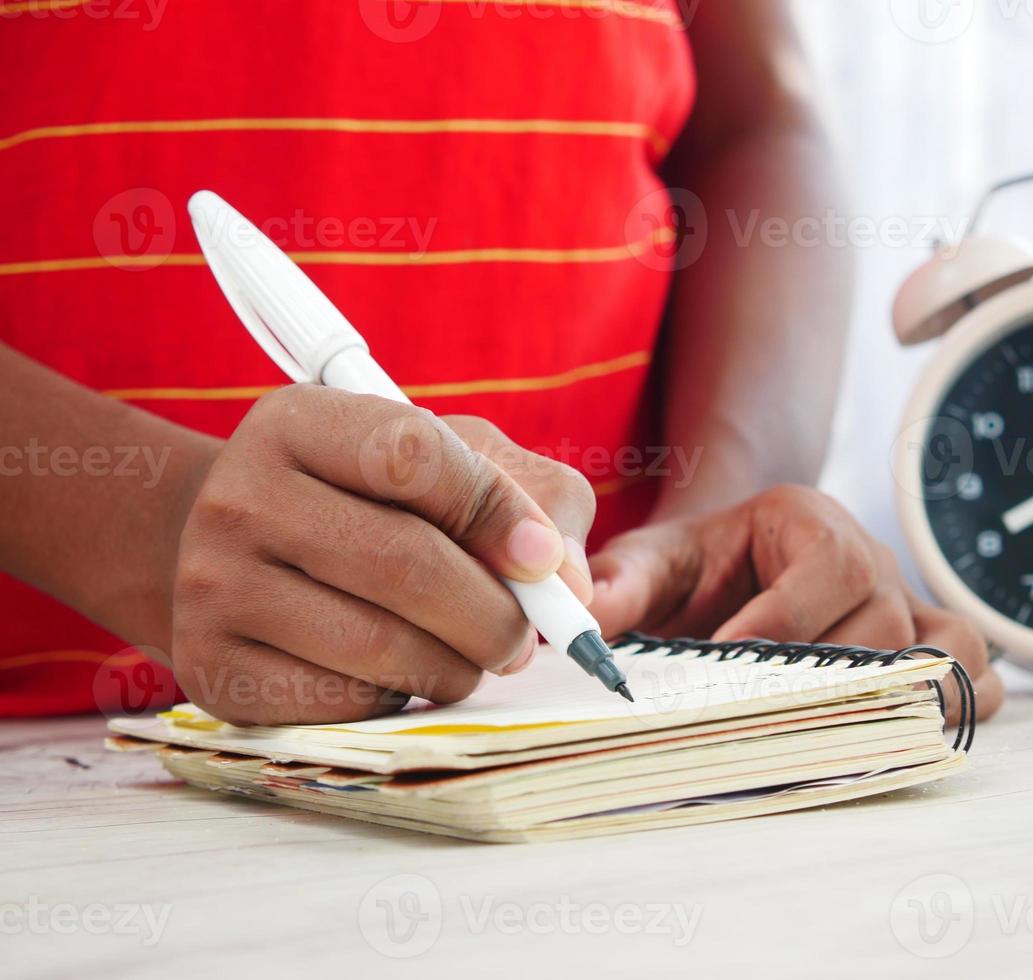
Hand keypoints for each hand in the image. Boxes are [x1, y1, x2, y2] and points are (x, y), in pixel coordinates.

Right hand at [169, 385, 595, 724]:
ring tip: (469, 655)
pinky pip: (343, 704)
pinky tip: (398, 675)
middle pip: (405, 564)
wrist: (240, 555)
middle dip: (495, 614)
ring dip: (458, 666)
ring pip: (381, 648)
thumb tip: (573, 587)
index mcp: (299, 421)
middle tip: (524, 637)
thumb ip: (535, 497)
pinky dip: (398, 700)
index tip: (543, 560)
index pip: (413, 456)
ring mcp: (213, 586)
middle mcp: (240, 497)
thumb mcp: (452, 461)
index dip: (498, 512)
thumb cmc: (374, 502)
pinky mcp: (212, 669)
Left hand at [588, 485, 1003, 721]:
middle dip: (833, 674)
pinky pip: (975, 668)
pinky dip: (957, 701)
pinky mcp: (926, 640)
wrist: (729, 567)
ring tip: (852, 732)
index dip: (783, 625)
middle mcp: (871, 557)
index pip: (826, 569)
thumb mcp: (651, 562)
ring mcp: (907, 602)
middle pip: (885, 619)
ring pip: (947, 645)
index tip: (730, 663)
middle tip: (775, 716)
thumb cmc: (693, 567)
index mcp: (808, 521)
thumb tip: (586, 623)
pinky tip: (907, 732)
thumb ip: (620, 584)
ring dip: (908, 693)